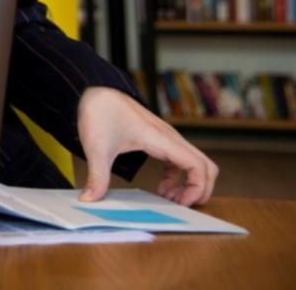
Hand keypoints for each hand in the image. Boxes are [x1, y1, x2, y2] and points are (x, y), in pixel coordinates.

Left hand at [78, 86, 218, 205]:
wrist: (94, 90)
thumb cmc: (99, 112)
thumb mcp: (96, 148)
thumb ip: (97, 177)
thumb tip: (89, 200)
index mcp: (161, 139)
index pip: (198, 165)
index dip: (197, 189)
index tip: (179, 204)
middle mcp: (169, 138)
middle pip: (206, 166)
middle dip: (199, 189)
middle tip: (177, 205)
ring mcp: (166, 138)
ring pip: (195, 163)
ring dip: (189, 184)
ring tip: (167, 198)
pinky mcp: (158, 139)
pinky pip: (180, 161)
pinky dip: (178, 177)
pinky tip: (161, 187)